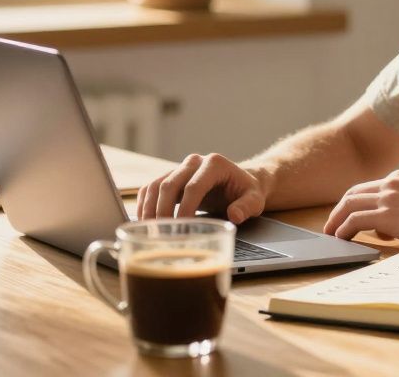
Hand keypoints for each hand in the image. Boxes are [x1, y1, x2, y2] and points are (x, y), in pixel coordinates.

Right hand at [137, 153, 266, 224]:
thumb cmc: (247, 191)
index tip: (182, 229)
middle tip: (162, 235)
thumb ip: (247, 206)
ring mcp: (180, 168)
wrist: (240, 182)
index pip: (194, 186)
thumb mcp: (255, 199)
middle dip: (163, 211)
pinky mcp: (171, 177)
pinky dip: (144, 204)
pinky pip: (150, 188)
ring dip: (149, 208)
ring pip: (156, 185)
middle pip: (170, 184)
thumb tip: (235, 215)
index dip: (185, 208)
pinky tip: (144, 223)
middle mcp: (194, 162)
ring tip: (149, 232)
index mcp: (214, 164)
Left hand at [323, 169, 398, 251]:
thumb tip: (383, 228)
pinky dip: (344, 229)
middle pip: (353, 193)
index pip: (368, 187)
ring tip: (332, 233)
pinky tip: (342, 238)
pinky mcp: (387, 214)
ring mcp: (389, 197)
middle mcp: (392, 183)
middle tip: (332, 224)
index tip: (347, 215)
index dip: (355, 202)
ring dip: (336, 219)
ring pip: (349, 204)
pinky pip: (355, 220)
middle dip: (339, 209)